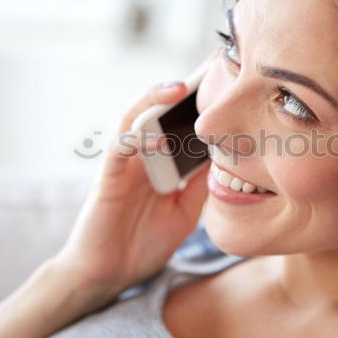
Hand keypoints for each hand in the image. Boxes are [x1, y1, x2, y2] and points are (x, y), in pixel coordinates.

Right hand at [51, 57, 213, 307]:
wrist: (109, 274)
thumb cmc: (145, 241)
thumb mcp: (186, 209)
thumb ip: (201, 181)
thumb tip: (230, 155)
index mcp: (162, 160)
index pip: (182, 120)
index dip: (202, 98)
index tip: (230, 76)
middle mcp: (142, 154)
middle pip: (160, 109)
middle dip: (185, 85)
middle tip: (211, 63)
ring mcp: (124, 163)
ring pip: (135, 119)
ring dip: (155, 100)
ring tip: (181, 86)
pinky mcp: (107, 178)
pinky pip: (117, 151)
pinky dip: (134, 139)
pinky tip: (153, 135)